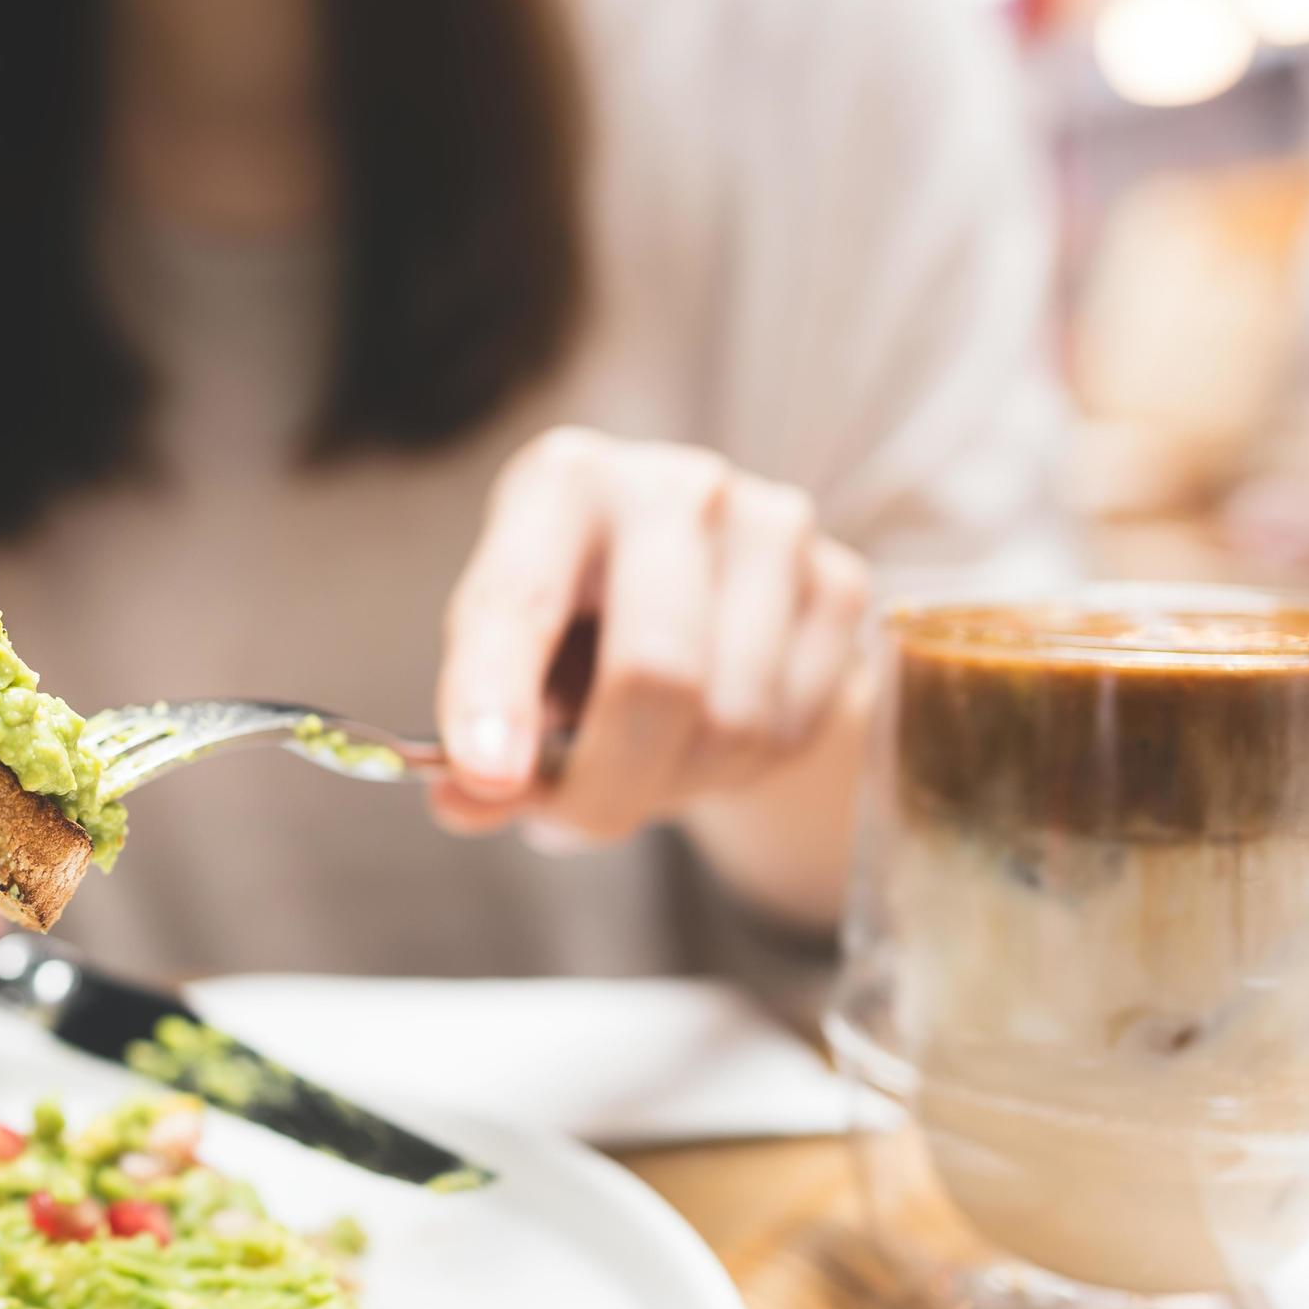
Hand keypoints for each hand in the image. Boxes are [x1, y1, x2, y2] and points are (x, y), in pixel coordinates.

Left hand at [431, 428, 868, 845]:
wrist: (700, 593)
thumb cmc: (575, 622)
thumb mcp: (505, 659)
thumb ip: (479, 731)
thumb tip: (468, 804)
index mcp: (562, 483)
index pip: (521, 600)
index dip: (496, 695)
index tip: (485, 778)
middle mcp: (674, 486)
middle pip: (654, 674)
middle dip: (604, 786)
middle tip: (566, 825)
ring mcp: (772, 527)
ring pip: (731, 723)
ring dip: (671, 786)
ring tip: (634, 765)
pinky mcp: (840, 580)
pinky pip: (788, 732)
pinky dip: (735, 772)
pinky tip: (701, 739)